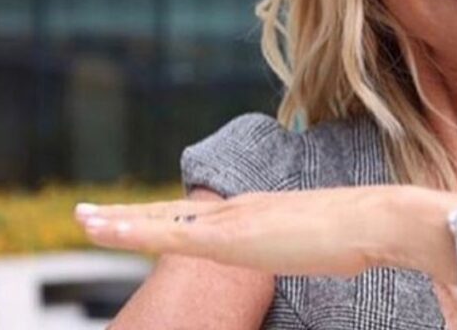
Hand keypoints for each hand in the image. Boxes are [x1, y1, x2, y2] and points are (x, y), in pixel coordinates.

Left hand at [74, 186, 395, 277]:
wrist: (375, 220)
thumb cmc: (360, 234)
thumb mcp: (322, 241)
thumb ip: (304, 242)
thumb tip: (314, 249)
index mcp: (257, 211)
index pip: (198, 216)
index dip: (163, 218)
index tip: (137, 220)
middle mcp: (238, 208)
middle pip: (170, 213)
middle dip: (127, 215)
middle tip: (86, 214)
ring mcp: (232, 221)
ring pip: (159, 220)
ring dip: (117, 220)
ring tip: (81, 219)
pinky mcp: (229, 238)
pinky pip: (165, 236)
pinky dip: (128, 232)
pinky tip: (102, 230)